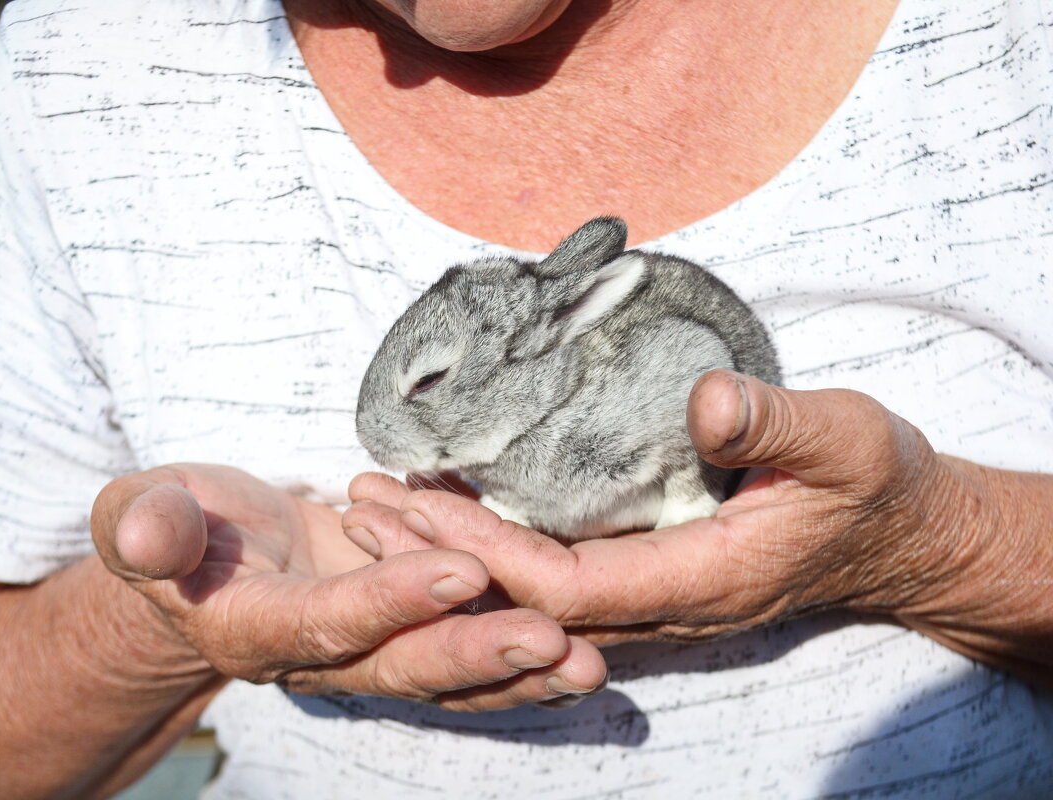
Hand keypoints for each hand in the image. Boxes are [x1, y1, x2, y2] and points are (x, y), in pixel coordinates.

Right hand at [91, 464, 606, 710]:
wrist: (208, 557)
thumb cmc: (173, 523)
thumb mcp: (143, 509)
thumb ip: (147, 524)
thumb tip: (143, 536)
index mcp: (254, 626)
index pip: (328, 620)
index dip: (390, 599)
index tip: (460, 570)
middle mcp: (318, 656)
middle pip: (401, 663)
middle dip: (476, 653)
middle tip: (552, 641)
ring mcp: (366, 648)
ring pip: (444, 669)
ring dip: (515, 670)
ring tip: (586, 663)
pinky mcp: (400, 627)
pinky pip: (459, 646)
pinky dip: (515, 654)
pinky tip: (576, 647)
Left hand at [344, 370, 1007, 653]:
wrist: (903, 537)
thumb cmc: (876, 487)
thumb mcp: (846, 440)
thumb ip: (777, 424)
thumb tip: (704, 401)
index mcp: (700, 581)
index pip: (563, 586)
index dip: (483, 549)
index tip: (416, 501)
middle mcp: (663, 608)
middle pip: (522, 601)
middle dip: (437, 557)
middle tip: (359, 502)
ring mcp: (652, 601)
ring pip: (528, 597)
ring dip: (451, 556)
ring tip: (378, 506)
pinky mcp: (647, 580)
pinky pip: (551, 579)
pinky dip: (491, 548)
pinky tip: (450, 510)